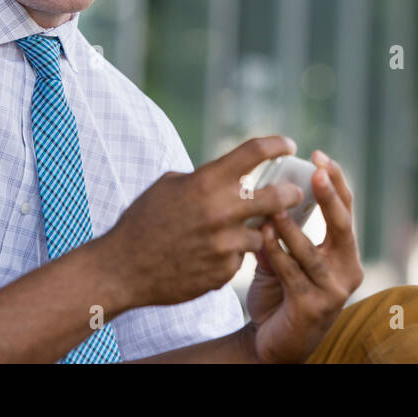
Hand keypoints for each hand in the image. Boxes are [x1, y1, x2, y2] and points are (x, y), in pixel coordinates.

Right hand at [101, 136, 306, 309]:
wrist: (123, 269)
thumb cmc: (143, 222)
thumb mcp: (169, 186)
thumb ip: (202, 179)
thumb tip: (227, 176)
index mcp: (205, 182)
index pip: (253, 152)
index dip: (277, 144)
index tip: (289, 145)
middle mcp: (220, 211)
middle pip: (277, 197)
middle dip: (291, 194)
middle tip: (294, 194)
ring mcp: (224, 244)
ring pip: (261, 235)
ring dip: (254, 233)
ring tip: (234, 234)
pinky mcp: (223, 272)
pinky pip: (239, 260)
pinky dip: (231, 257)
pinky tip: (208, 256)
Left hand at [246, 150, 363, 362]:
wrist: (273, 343)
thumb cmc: (282, 295)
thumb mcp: (284, 257)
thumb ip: (282, 231)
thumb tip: (268, 194)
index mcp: (344, 253)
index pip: (346, 210)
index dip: (336, 182)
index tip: (319, 156)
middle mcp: (348, 270)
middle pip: (343, 225)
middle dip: (330, 195)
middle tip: (316, 170)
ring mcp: (334, 291)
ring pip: (313, 251)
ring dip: (291, 227)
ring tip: (274, 205)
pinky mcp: (314, 308)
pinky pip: (293, 274)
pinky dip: (277, 253)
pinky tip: (262, 236)